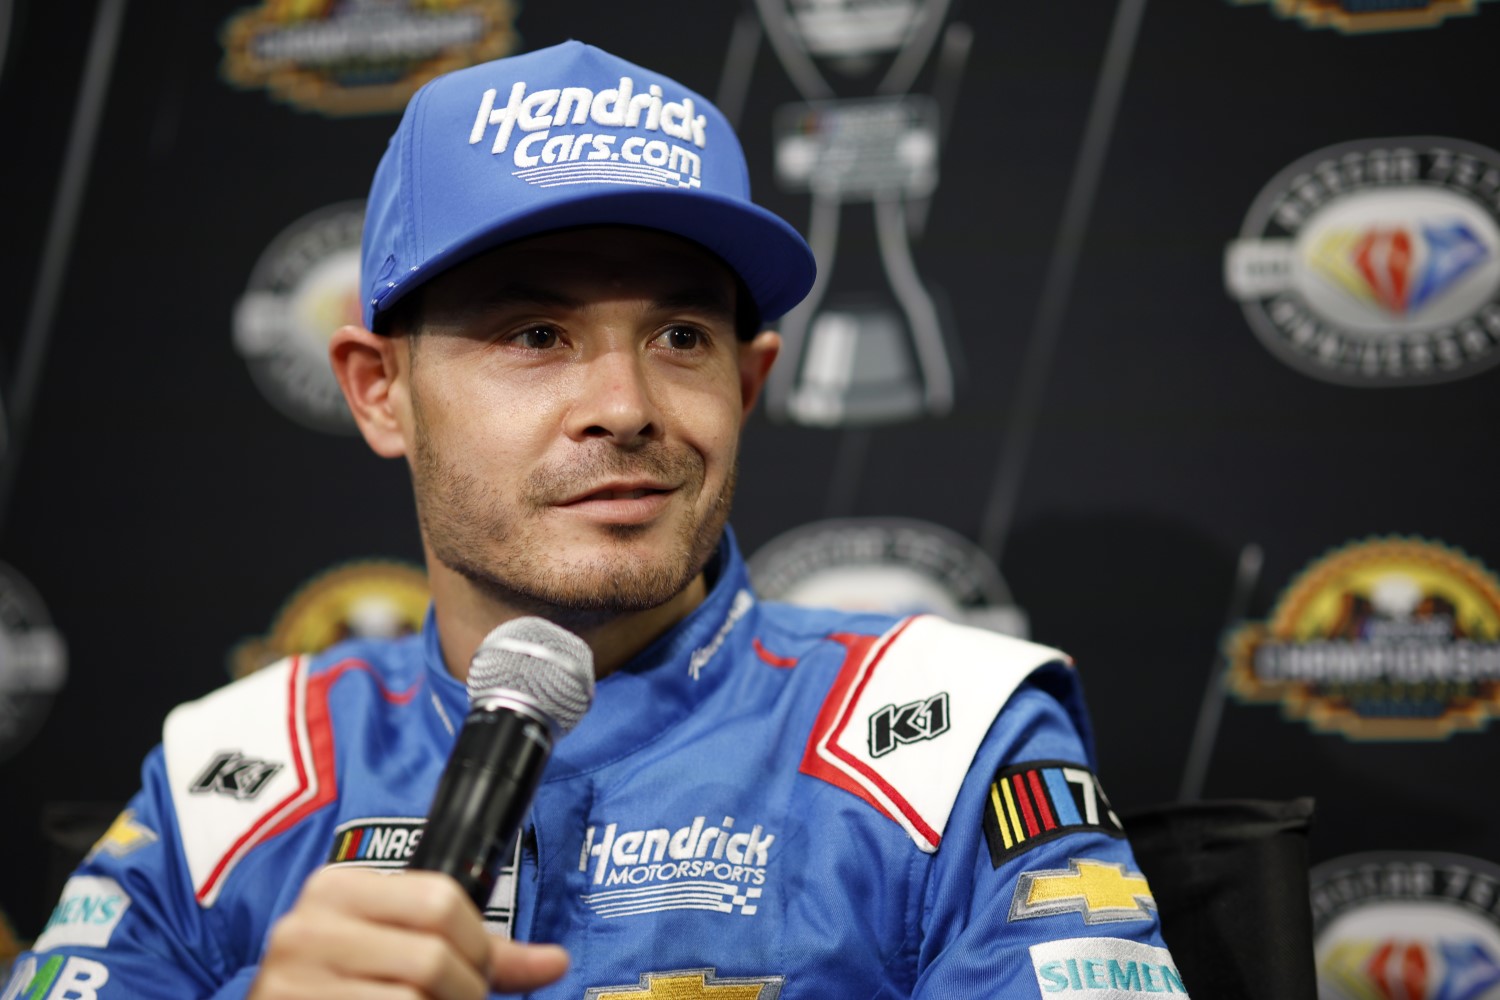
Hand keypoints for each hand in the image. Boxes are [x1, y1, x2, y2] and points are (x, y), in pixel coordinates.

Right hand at [248, 866, 568, 998]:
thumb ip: (476, 951)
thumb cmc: (346, 985)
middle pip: (433, 956)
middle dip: (463, 990)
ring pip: (415, 998)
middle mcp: (308, 926)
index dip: (475, 944)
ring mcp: (292, 979)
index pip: (442, 898)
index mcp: (337, 888)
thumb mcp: (400, 949)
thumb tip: (555, 962)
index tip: (472, 967)